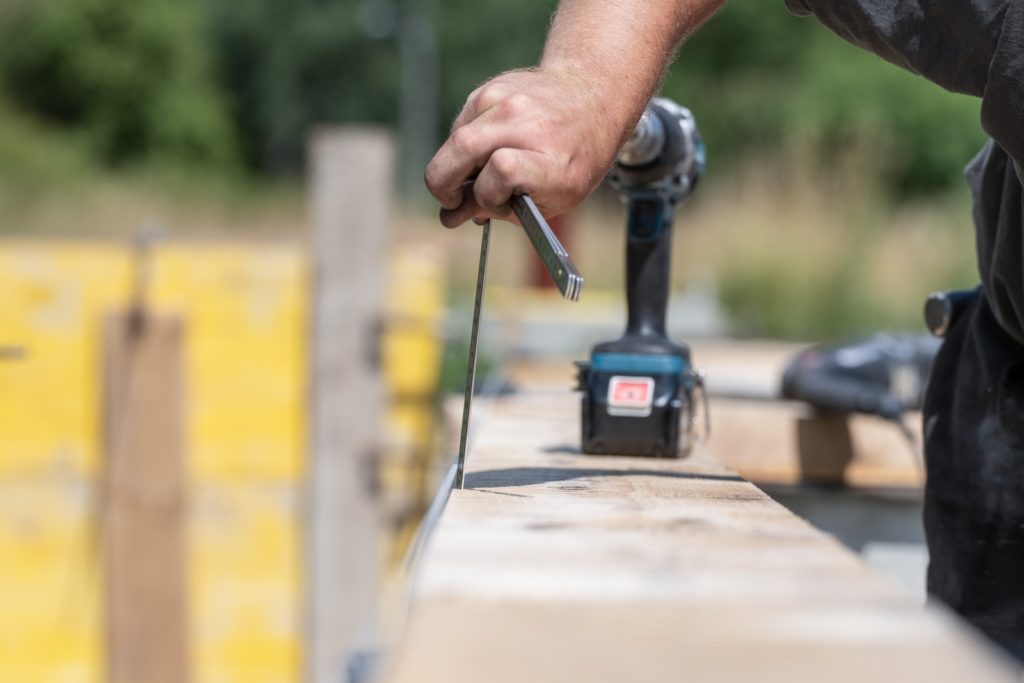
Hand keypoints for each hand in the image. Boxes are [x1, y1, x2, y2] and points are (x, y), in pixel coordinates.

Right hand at [425, 68, 621, 227]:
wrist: (591, 97)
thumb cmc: (571, 160)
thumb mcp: (552, 199)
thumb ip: (502, 210)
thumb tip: (449, 217)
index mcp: (553, 159)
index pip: (504, 169)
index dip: (487, 194)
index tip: (489, 204)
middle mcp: (529, 123)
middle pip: (464, 148)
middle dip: (443, 184)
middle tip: (450, 200)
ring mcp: (507, 101)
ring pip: (455, 139)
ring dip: (453, 166)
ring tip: (475, 176)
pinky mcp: (490, 90)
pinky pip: (460, 126)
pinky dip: (463, 146)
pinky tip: (484, 151)